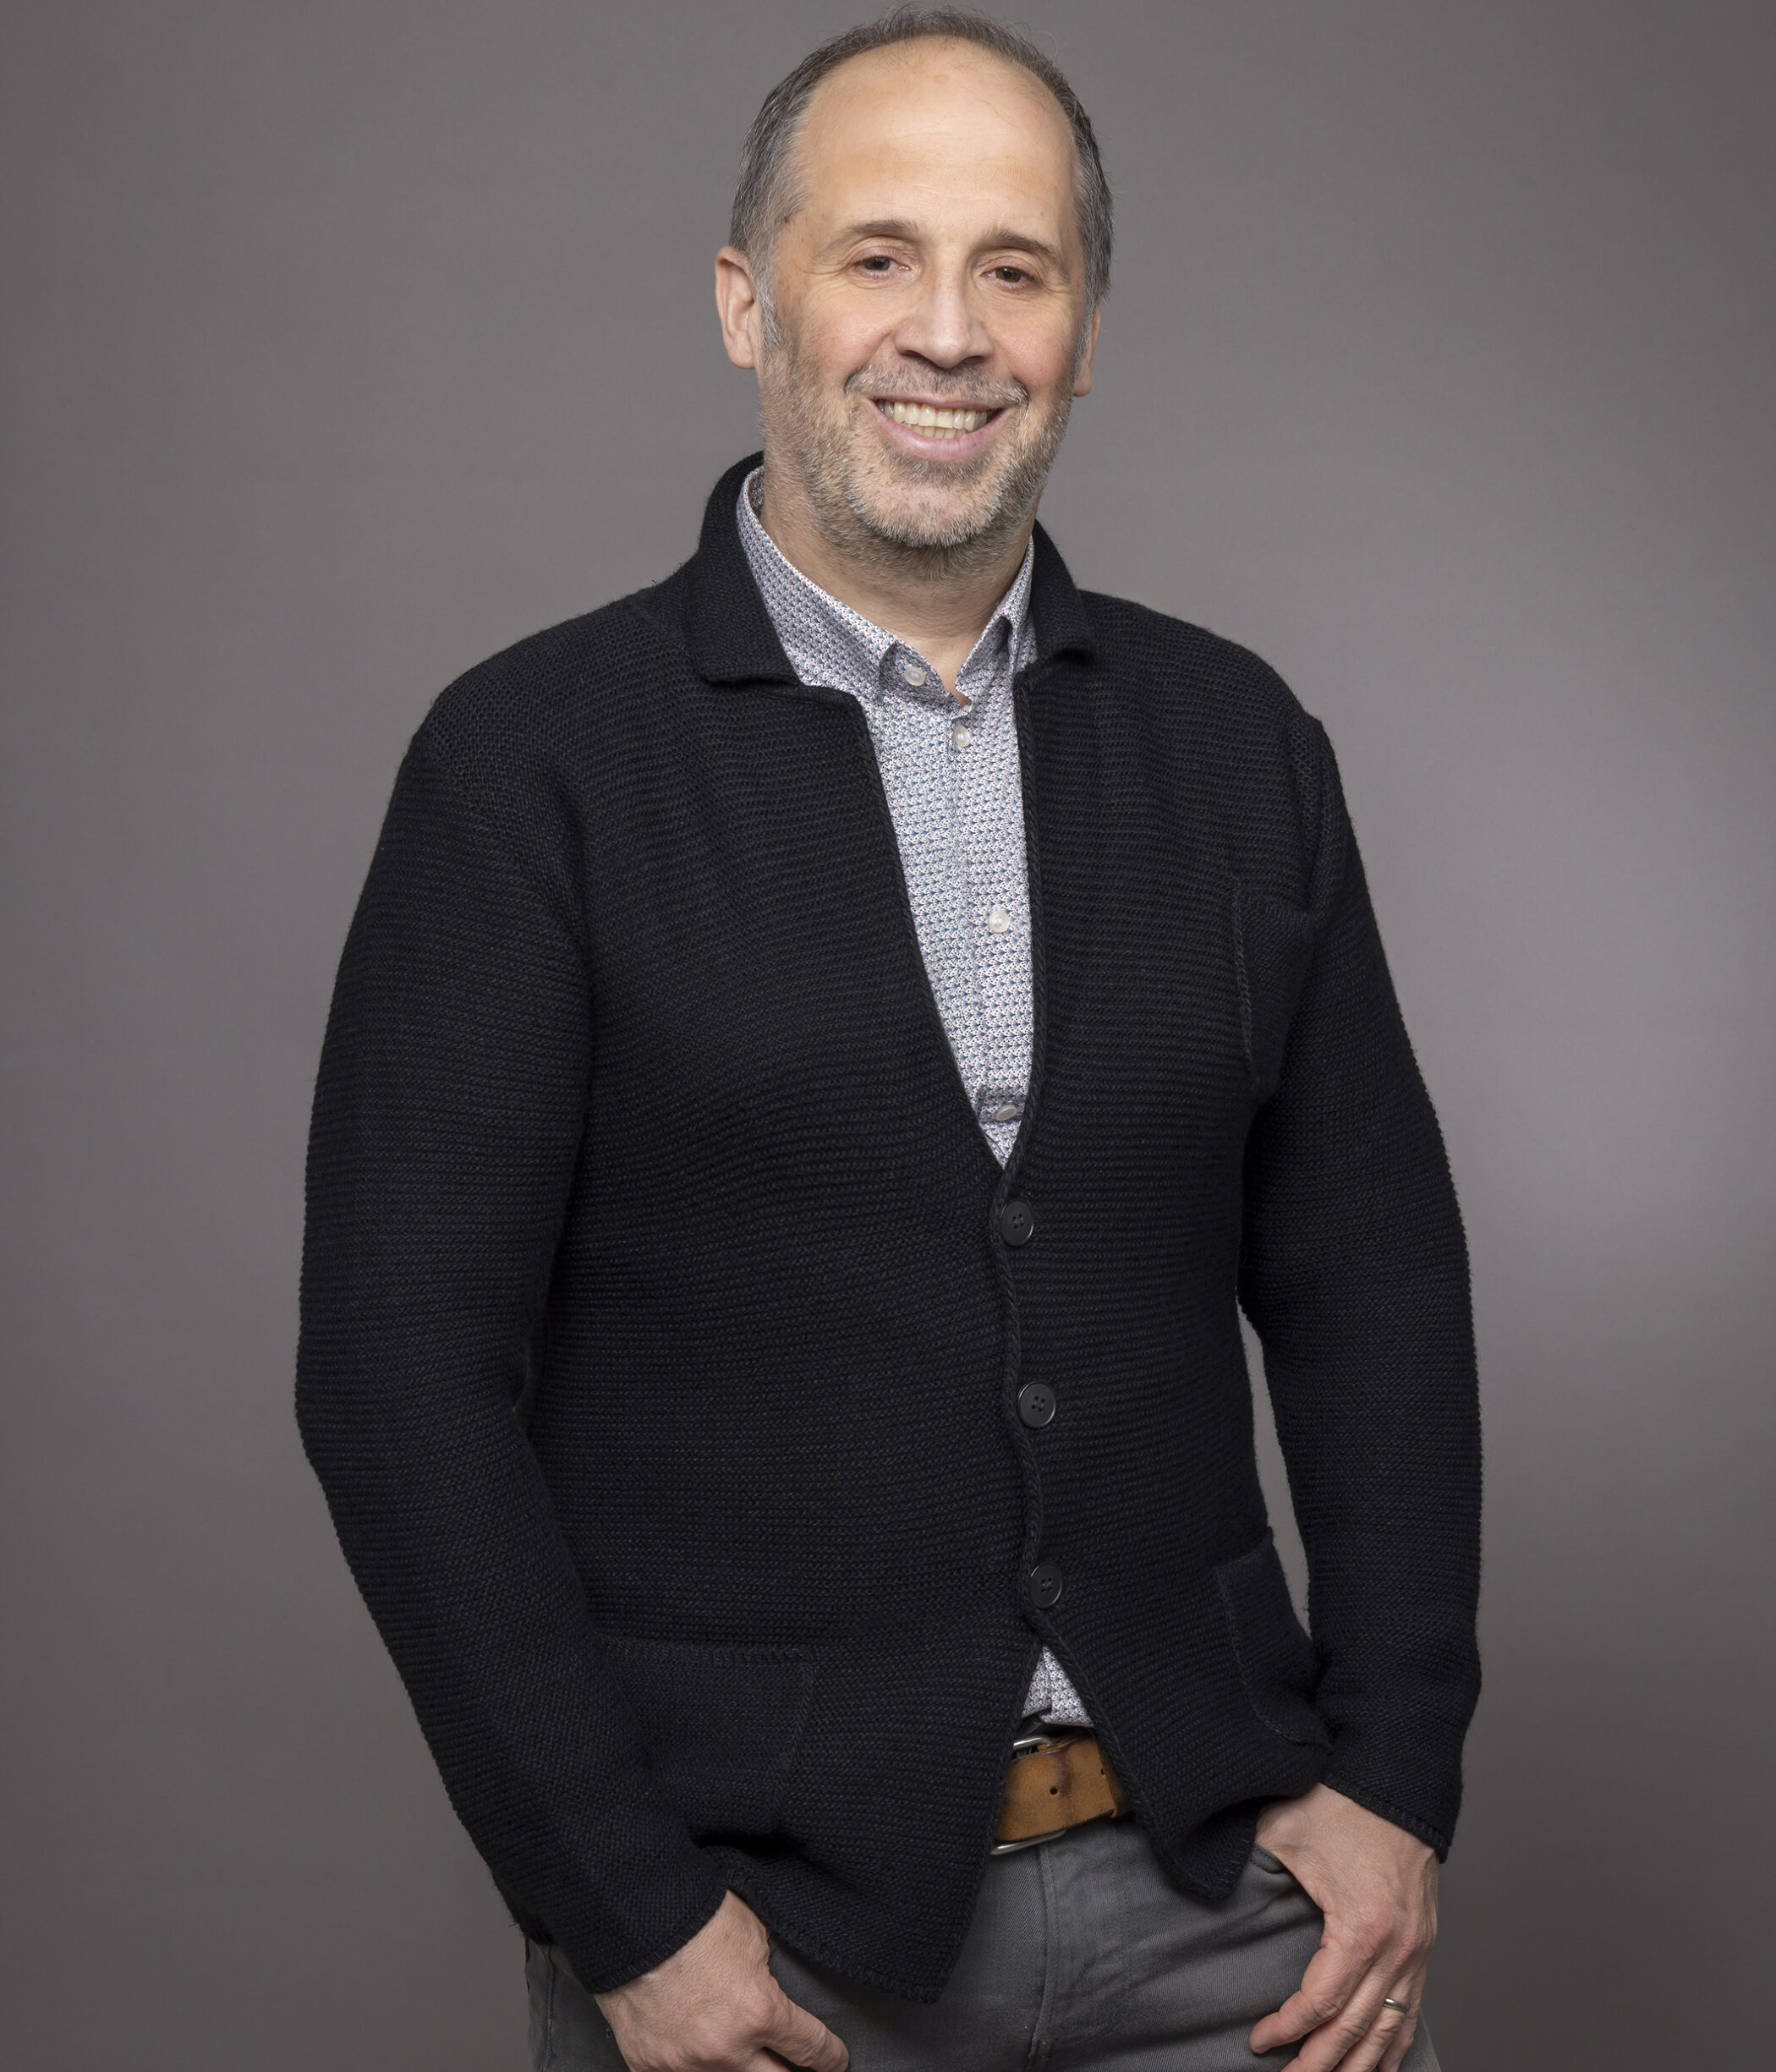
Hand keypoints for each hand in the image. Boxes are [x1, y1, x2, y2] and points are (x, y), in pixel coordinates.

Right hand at [594, 1890, 848, 2071]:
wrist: (631, 1917)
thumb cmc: (693, 1915)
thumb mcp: (752, 1933)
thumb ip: (766, 1971)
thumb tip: (770, 1987)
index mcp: (760, 2011)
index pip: (811, 2049)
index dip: (831, 2058)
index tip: (836, 2061)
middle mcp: (726, 2049)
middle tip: (796, 2068)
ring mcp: (685, 2064)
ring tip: (747, 2060)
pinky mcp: (649, 2067)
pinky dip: (695, 2070)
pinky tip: (700, 2059)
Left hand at [1250, 1783, 1437, 2070]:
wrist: (1394, 1779)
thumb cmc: (1341, 1802)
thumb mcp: (1285, 1833)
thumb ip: (1251, 1868)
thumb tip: (1212, 1885)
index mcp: (1362, 1926)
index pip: (1322, 2002)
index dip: (1288, 2028)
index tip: (1259, 2041)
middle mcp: (1397, 1947)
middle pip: (1356, 2029)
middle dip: (1320, 2065)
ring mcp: (1417, 1950)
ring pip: (1389, 2030)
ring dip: (1357, 2066)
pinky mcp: (1424, 1944)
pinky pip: (1411, 2010)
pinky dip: (1392, 2045)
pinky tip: (1375, 2065)